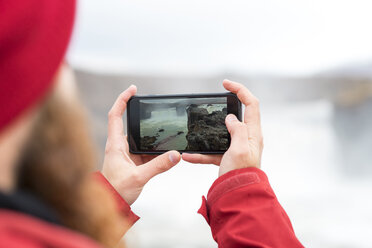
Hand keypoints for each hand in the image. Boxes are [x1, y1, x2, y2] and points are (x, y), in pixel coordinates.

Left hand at [101, 85, 180, 204]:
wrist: (111, 205)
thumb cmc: (116, 191)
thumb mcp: (139, 177)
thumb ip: (158, 166)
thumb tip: (176, 155)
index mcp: (115, 145)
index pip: (115, 115)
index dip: (122, 100)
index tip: (133, 89)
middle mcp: (119, 146)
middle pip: (127, 122)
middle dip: (138, 112)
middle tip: (150, 104)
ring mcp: (126, 154)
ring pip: (138, 136)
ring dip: (148, 132)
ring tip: (162, 126)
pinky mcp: (132, 161)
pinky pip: (144, 149)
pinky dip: (154, 147)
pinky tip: (163, 148)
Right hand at [182, 80, 262, 175]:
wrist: (237, 195)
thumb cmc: (242, 173)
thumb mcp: (240, 149)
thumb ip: (237, 130)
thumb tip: (230, 118)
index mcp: (252, 133)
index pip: (251, 104)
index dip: (240, 90)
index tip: (225, 84)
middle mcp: (246, 138)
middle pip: (237, 115)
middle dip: (224, 107)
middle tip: (212, 102)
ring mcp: (236, 147)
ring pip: (221, 133)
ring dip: (207, 132)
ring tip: (194, 132)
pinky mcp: (227, 157)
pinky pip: (212, 151)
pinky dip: (201, 153)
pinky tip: (188, 156)